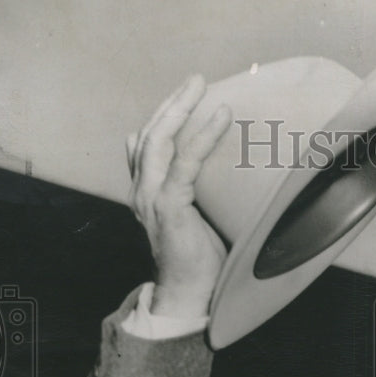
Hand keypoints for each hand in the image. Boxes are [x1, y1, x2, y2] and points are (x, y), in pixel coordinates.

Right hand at [126, 74, 231, 318]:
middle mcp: (141, 192)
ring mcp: (151, 198)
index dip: (162, 118)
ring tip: (201, 86)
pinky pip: (185, 162)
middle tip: (197, 80)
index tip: (185, 98)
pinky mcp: (168, 207)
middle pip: (149, 134)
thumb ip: (200, 196)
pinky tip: (222, 116)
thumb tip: (233, 177)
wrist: (188, 296)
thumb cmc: (201, 262)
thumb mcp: (198, 220)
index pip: (144, 145)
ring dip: (181, 108)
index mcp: (146, 193)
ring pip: (159, 140)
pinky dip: (203, 135)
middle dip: (172, 103)